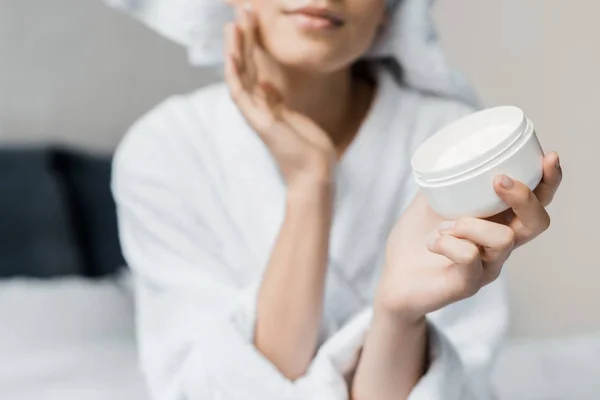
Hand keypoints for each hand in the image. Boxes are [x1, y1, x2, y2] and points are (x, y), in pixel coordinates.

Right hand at [224, 5, 336, 187]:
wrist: (314, 173)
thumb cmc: (307, 149)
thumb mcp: (293, 116)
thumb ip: (277, 100)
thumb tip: (268, 84)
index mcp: (266, 103)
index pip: (254, 67)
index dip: (251, 44)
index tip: (251, 21)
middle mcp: (257, 107)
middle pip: (246, 66)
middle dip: (243, 38)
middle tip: (241, 11)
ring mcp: (256, 114)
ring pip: (240, 76)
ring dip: (235, 51)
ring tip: (233, 25)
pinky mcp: (260, 122)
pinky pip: (242, 95)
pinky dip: (235, 75)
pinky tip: (232, 56)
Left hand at [378, 152, 562, 320]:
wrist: (391, 278)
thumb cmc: (414, 240)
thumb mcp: (429, 200)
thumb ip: (445, 180)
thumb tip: (453, 152)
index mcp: (497, 222)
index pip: (537, 202)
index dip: (549, 181)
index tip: (549, 157)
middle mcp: (500, 246)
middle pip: (537, 222)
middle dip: (524, 197)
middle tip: (498, 180)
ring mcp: (487, 267)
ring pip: (503, 239)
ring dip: (471, 224)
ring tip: (444, 226)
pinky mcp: (469, 285)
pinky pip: (471, 257)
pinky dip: (449, 243)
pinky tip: (432, 242)